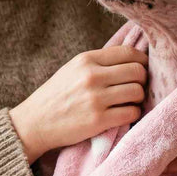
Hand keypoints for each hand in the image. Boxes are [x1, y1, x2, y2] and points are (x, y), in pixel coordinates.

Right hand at [9, 46, 146, 162]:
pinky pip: (132, 112)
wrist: (34, 123)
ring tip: (130, 101)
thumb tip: (132, 59)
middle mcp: (92, 76)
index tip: (142, 68)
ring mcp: (95, 98)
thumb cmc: (56, 95)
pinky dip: (133, 113)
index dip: (141, 60)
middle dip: (142, 80)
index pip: (128, 52)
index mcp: (86, 60)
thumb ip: (98, 62)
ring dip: (138, 98)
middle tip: (137, 87)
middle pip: (137, 71)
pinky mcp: (98, 120)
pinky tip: (124, 114)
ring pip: (137, 92)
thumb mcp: (73, 69)